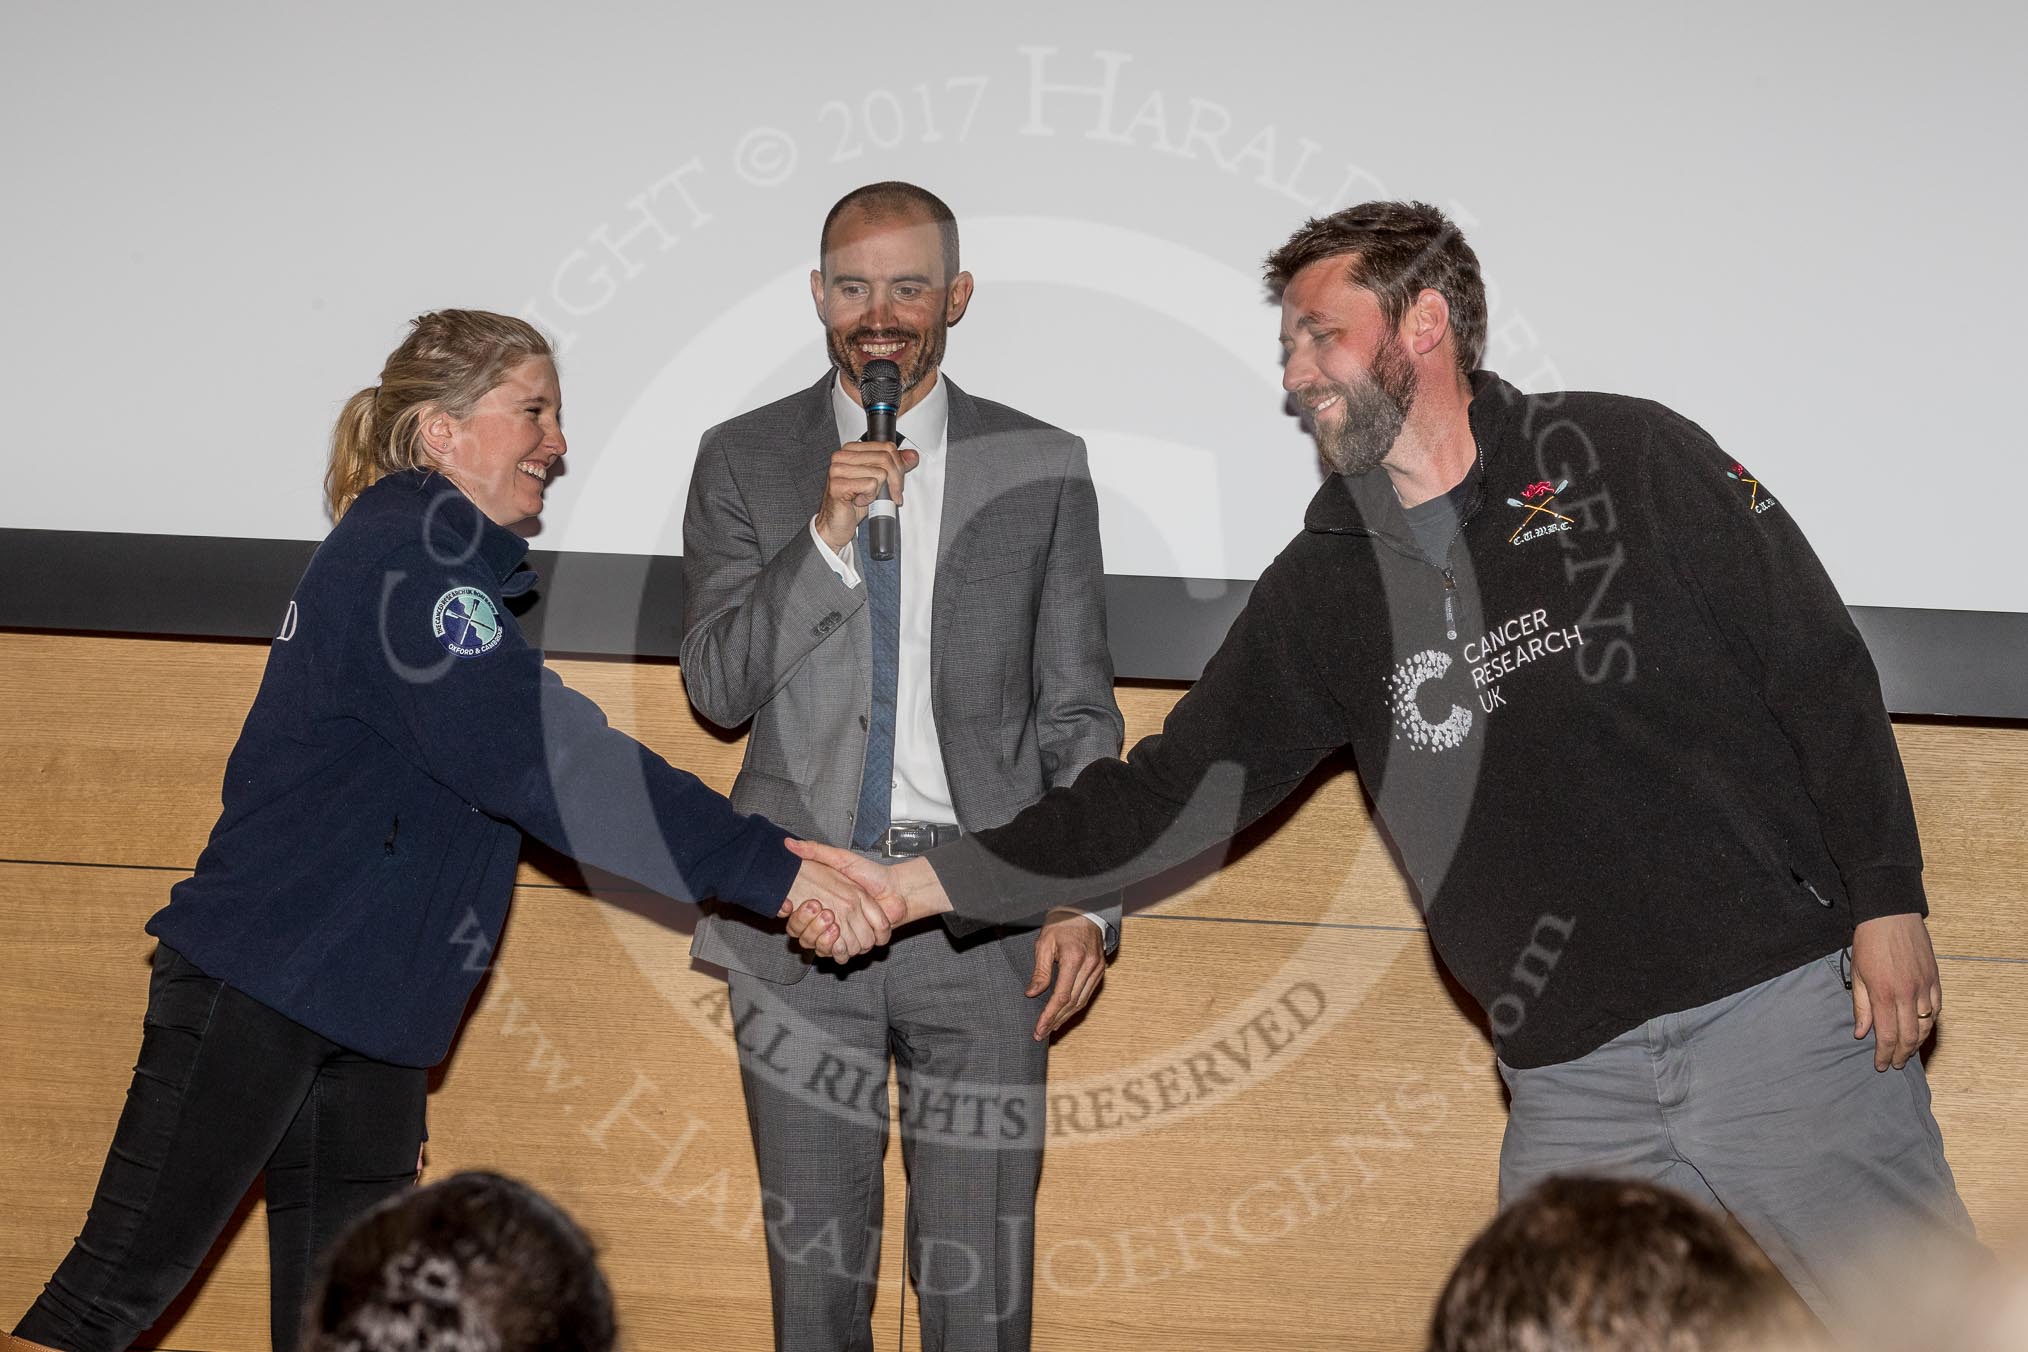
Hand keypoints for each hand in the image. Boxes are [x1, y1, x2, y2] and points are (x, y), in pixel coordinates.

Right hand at [780, 842, 953, 957]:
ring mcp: (844, 936)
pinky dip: (843, 949)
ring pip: (824, 950)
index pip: (796, 921)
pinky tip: (844, 935)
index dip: (795, 918)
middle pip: (807, 939)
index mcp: (822, 906)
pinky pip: (843, 955)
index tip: (791, 905)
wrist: (897, 890)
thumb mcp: (841, 858)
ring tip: (833, 924)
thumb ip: (816, 851)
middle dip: (811, 930)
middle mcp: (831, 924)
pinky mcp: (858, 944)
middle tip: (823, 913)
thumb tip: (789, 843)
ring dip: (826, 940)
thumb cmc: (870, 873)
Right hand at [816, 440, 918, 549]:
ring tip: (865, 497)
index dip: (899, 467)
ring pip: (880, 473)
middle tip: (890, 495)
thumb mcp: (878, 482)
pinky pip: (871, 485)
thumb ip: (894, 467)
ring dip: (879, 491)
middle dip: (895, 481)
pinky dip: (870, 497)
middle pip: (885, 459)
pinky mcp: (838, 484)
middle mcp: (842, 456)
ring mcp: (838, 470)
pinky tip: (858, 501)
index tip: (897, 483)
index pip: (887, 448)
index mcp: (851, 450)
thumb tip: (912, 456)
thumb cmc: (852, 504)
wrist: (835, 525)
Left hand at [1029, 910, 1106, 1040]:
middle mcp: (1089, 966)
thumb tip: (1032, 994)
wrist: (1084, 911)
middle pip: (1072, 1003)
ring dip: (1066, 1017)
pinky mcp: (1100, 970)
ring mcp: (1097, 969)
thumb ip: (1040, 971)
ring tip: (1050, 1028)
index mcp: (1074, 958)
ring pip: (1081, 1001)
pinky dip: (1075, 1007)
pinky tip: (1064, 1014)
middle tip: (1040, 1034)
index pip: (1061, 996)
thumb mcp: (1044, 943)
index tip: (1039, 1028)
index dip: (1049, 1015)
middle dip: (1055, 1020)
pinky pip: (1087, 994)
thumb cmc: (1061, 924)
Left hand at [1850, 913, 1941, 1070]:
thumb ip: (1860, 1006)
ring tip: (1908, 1052)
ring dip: (1917, 1043)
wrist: (1890, 916)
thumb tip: (1861, 1033)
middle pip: (1909, 1036)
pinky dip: (1929, 1023)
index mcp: (1883, 994)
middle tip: (1896, 1064)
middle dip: (1902, 1055)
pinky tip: (1922, 1029)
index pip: (1887, 1035)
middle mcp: (1907, 994)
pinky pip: (1936, 1009)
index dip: (1884, 1055)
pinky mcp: (1935, 979)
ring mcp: (1924, 987)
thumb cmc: (1868, 943)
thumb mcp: (1857, 974)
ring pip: (1925, 1025)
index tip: (1881, 1065)